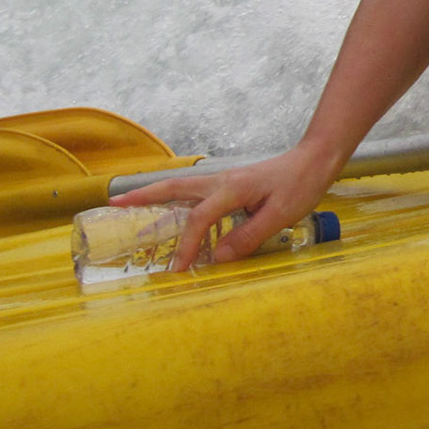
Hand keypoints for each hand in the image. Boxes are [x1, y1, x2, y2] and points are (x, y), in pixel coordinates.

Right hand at [109, 142, 341, 270]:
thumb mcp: (279, 215)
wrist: (315, 160)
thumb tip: (217, 258)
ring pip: (181, 187)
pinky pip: (195, 192)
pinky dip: (176, 199)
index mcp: (231, 189)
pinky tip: (170, 211)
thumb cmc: (300, 185)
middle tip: (114, 204)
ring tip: (128, 205)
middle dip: (143, 197)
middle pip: (174, 188)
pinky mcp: (230, 184)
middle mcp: (221, 181)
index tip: (178, 269)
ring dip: (154, 195)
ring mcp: (224, 180)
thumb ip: (247, 236)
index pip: (198, 219)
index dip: (186, 245)